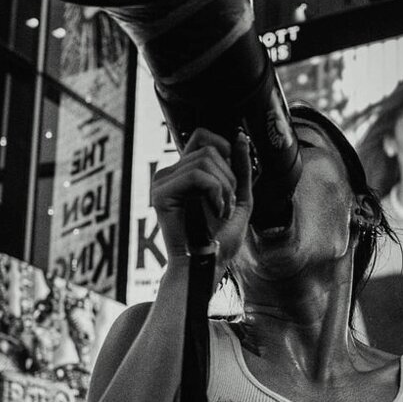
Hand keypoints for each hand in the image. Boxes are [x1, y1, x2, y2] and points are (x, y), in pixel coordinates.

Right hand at [150, 128, 252, 266]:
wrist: (207, 265)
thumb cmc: (221, 238)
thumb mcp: (239, 197)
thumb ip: (241, 168)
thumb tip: (240, 137)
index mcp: (185, 172)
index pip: (201, 136)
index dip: (223, 146)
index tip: (232, 174)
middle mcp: (170, 174)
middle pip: (209, 149)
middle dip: (230, 178)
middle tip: (227, 205)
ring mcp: (163, 182)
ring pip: (206, 160)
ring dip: (225, 188)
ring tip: (221, 211)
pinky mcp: (161, 194)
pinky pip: (197, 175)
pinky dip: (215, 192)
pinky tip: (215, 212)